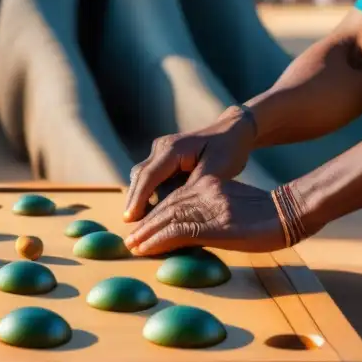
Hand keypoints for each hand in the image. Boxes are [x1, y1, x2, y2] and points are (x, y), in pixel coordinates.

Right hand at [123, 105, 257, 222]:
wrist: (231, 131)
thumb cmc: (228, 149)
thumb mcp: (217, 169)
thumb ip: (195, 187)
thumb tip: (177, 209)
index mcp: (173, 148)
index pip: (149, 175)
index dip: (138, 199)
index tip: (130, 219)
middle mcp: (161, 147)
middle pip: (140, 177)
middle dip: (134, 202)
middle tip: (132, 230)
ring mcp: (160, 152)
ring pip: (143, 178)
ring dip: (141, 200)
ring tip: (142, 226)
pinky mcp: (163, 159)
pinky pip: (151, 178)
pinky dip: (150, 195)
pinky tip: (153, 214)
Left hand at [123, 175, 285, 256]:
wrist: (293, 211)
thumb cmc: (271, 214)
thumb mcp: (237, 205)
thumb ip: (216, 210)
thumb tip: (199, 227)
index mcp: (211, 185)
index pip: (176, 198)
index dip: (156, 213)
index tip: (142, 226)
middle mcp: (206, 191)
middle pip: (168, 207)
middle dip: (146, 224)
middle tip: (129, 239)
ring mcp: (210, 208)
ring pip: (168, 218)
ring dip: (147, 234)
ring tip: (132, 246)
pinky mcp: (216, 225)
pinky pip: (179, 232)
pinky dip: (159, 241)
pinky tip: (146, 250)